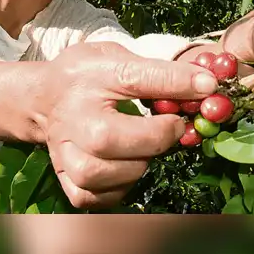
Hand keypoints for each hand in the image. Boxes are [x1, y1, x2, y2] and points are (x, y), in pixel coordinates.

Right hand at [45, 42, 218, 208]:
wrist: (45, 98)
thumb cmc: (89, 76)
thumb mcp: (117, 57)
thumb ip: (157, 70)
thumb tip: (206, 86)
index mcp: (87, 76)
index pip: (134, 78)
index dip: (176, 82)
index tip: (207, 86)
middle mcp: (71, 116)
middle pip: (107, 139)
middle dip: (153, 138)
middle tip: (172, 128)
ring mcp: (63, 150)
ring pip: (98, 174)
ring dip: (135, 165)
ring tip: (145, 149)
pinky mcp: (64, 177)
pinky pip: (91, 196)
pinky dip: (117, 188)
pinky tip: (127, 168)